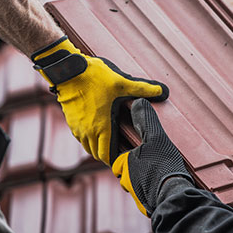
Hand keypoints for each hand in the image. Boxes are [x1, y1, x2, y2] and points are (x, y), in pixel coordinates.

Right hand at [32, 37, 168, 164]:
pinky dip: (88, 138)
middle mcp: (87, 132)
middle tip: (120, 152)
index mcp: (101, 127)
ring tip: (109, 142)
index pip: (107, 156)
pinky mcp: (70, 121)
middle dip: (107, 155)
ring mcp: (77, 128)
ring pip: (87, 146)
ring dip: (97, 147)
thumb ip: (144, 89)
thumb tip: (164, 91)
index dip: (116, 160)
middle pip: (96, 154)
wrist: (68, 71)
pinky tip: (97, 129)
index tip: (125, 159)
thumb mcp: (122, 83)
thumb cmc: (95, 78)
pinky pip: (80, 137)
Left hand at [112, 99, 192, 216]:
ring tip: (162, 174)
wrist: (174, 197)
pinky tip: (166, 186)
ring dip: (147, 181)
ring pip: (139, 185)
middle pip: (129, 172)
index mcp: (124, 163)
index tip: (143, 151)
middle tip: (155, 162)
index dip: (131, 153)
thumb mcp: (156, 138)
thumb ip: (146, 121)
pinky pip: (148, 196)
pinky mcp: (147, 207)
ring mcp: (137, 196)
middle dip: (138, 169)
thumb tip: (138, 101)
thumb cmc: (163, 167)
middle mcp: (126, 181)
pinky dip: (155, 192)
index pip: (120, 157)